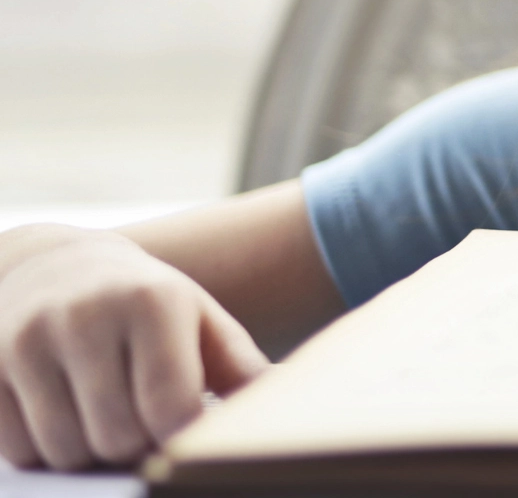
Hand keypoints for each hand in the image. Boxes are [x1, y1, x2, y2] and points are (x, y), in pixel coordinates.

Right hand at [0, 225, 268, 469]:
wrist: (51, 264)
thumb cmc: (144, 302)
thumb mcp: (198, 319)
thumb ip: (241, 368)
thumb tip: (290, 405)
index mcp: (151, 301)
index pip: (170, 409)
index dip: (182, 436)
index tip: (187, 430)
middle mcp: (84, 315)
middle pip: (116, 438)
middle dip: (136, 445)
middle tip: (143, 421)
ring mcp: (25, 340)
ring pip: (65, 451)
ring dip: (90, 451)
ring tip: (105, 414)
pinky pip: (18, 449)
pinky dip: (45, 449)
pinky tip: (62, 412)